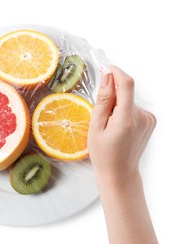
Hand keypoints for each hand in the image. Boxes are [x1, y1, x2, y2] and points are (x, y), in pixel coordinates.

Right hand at [88, 65, 155, 183]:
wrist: (119, 172)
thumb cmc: (104, 154)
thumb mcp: (96, 127)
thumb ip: (103, 100)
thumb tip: (107, 76)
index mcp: (127, 119)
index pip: (126, 84)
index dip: (116, 72)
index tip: (106, 68)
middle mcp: (142, 117)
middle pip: (126, 93)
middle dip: (112, 96)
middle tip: (101, 115)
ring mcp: (149, 119)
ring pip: (129, 100)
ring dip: (117, 105)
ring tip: (110, 125)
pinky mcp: (151, 121)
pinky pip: (133, 107)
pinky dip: (124, 111)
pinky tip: (119, 126)